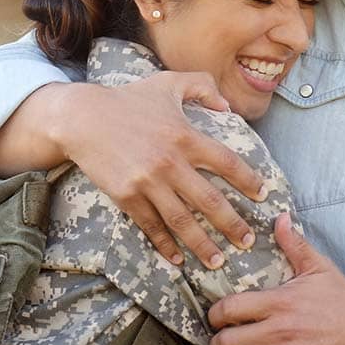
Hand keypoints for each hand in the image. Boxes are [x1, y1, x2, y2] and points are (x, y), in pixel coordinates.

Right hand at [50, 72, 263, 267]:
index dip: (248, 181)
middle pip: (210, 201)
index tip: (262, 196)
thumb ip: (202, 87)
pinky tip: (177, 259)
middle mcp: (171, 162)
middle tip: (247, 241)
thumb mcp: (167, 83)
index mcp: (186, 136)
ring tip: (218, 261)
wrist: (82, 117)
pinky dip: (165, 245)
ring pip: (183, 221)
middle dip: (232, 225)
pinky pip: (151, 226)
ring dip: (203, 245)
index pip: (227, 163)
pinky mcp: (126, 197)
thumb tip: (227, 106)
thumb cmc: (127, 99)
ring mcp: (148, 182)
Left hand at [207, 213, 344, 344]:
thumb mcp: (320, 269)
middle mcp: (279, 331)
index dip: (215, 315)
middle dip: (218, 343)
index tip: (217, 318)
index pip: (228, 310)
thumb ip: (294, 245)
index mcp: (279, 302)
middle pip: (226, 343)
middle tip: (224, 341)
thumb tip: (280, 218)